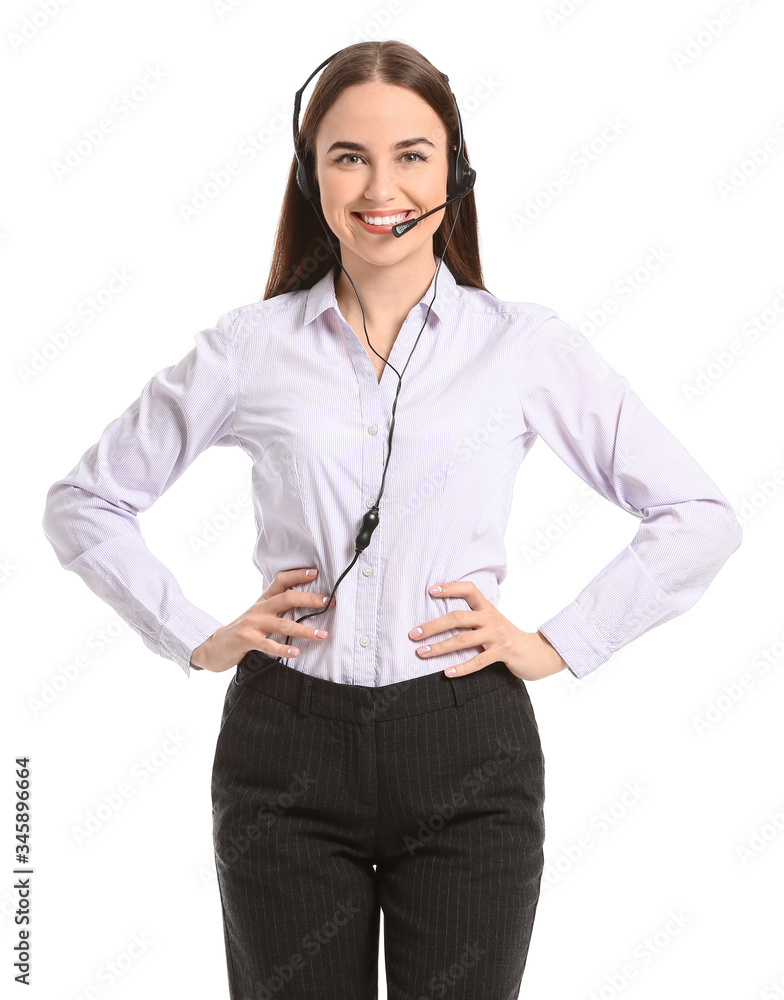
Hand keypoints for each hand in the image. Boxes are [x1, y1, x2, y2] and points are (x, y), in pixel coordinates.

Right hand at [190, 567, 335, 672]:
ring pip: (283, 624)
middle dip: (310, 599)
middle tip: (329, 602)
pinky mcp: (247, 640)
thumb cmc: (242, 631)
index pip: (281, 581)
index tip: (315, 573)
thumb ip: (276, 609)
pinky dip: (283, 649)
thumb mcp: (258, 615)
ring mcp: (253, 624)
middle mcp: (259, 609)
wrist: (213, 646)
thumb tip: (302, 604)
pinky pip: (268, 645)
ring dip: (305, 630)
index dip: (298, 575)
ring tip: (322, 635)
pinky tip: (296, 652)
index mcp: (263, 601)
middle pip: (287, 598)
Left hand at [408, 580, 570, 681]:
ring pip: (463, 639)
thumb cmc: (508, 639)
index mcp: (488, 608)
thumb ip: (474, 620)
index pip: (469, 590)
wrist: (537, 653)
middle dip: (432, 626)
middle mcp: (491, 619)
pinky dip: (462, 668)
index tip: (430, 590)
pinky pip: (478, 661)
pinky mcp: (503, 652)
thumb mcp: (492, 624)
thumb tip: (442, 622)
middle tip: (413, 634)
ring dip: (439, 647)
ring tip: (421, 653)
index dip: (450, 588)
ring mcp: (497, 635)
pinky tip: (447, 672)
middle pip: (457, 617)